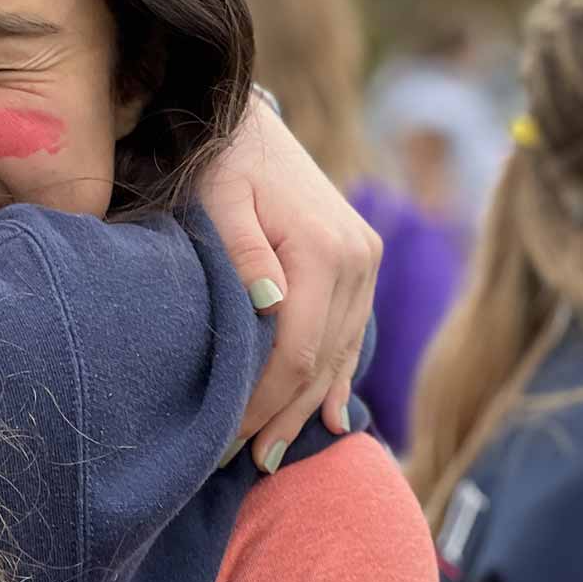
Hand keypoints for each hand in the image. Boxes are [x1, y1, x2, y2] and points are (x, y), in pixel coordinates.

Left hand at [199, 100, 381, 471]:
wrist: (247, 119)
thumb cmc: (218, 159)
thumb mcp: (218, 196)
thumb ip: (242, 250)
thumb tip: (269, 304)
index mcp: (321, 247)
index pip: (297, 349)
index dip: (265, 401)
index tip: (228, 437)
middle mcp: (356, 257)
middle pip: (323, 359)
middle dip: (284, 414)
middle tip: (247, 462)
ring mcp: (365, 260)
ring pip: (340, 351)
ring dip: (309, 405)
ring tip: (275, 452)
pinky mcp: (361, 261)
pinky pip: (352, 331)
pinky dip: (337, 375)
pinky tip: (331, 417)